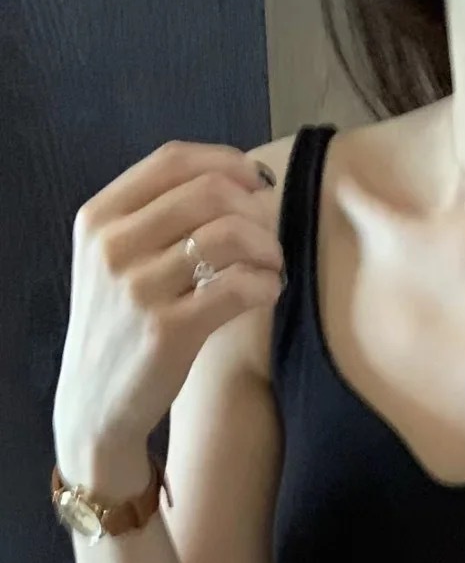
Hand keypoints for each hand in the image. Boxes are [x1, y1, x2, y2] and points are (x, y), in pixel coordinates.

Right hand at [53, 139, 283, 481]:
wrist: (95, 402)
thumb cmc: (120, 325)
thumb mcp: (114, 260)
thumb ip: (155, 218)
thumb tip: (234, 182)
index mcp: (99, 216)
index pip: (173, 160)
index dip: (227, 163)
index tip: (256, 183)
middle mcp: (114, 245)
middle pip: (208, 192)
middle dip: (256, 210)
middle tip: (270, 238)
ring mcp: (139, 288)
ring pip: (229, 236)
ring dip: (268, 247)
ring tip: (272, 267)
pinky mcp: (168, 331)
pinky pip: (238, 288)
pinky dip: (267, 284)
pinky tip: (268, 293)